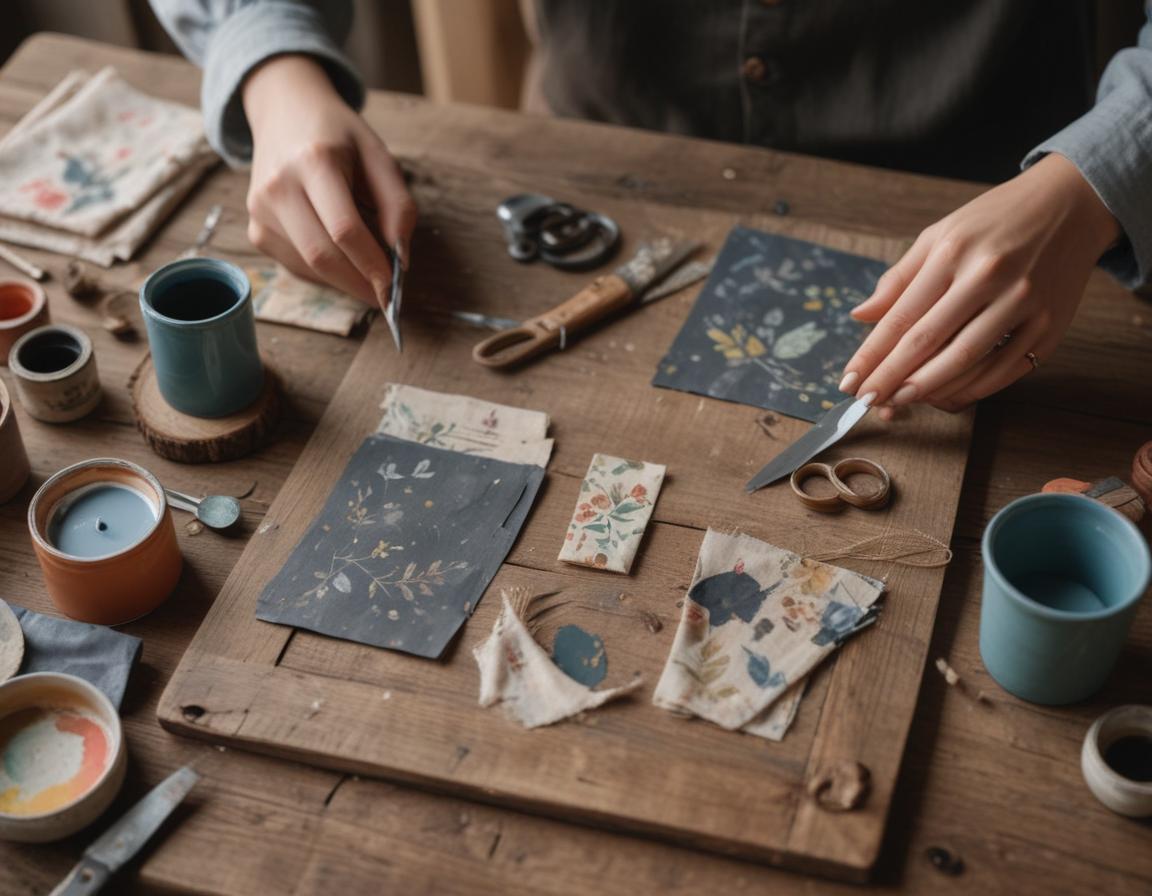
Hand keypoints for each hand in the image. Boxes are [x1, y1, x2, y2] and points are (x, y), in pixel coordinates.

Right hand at [242, 55, 416, 306]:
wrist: (284, 111)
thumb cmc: (338, 136)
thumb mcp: (379, 156)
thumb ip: (398, 206)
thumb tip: (401, 259)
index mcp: (314, 161)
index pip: (344, 229)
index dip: (372, 264)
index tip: (394, 286)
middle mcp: (278, 187)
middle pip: (321, 255)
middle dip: (358, 283)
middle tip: (385, 296)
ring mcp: (260, 210)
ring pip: (308, 266)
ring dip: (344, 279)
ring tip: (367, 269)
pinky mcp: (255, 229)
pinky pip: (296, 265)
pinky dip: (325, 273)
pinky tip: (341, 258)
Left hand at [839, 154, 1119, 417]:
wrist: (1071, 205)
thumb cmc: (994, 221)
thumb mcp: (940, 235)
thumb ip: (899, 279)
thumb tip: (861, 316)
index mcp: (952, 252)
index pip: (901, 317)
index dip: (871, 356)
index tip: (850, 382)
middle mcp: (988, 277)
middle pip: (928, 342)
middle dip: (891, 379)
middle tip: (867, 402)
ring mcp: (1023, 303)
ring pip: (966, 361)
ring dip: (928, 389)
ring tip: (900, 402)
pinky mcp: (1049, 326)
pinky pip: (1003, 370)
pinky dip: (971, 389)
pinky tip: (945, 397)